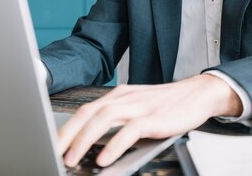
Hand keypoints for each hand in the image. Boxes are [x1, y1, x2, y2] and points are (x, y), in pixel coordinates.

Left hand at [58, 74, 242, 166]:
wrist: (199, 93)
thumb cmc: (168, 104)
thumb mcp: (138, 108)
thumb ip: (117, 120)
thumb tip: (92, 143)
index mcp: (119, 95)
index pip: (85, 110)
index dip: (64, 128)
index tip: (51, 145)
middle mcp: (126, 97)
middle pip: (88, 112)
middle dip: (66, 135)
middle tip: (52, 153)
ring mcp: (140, 106)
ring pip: (104, 118)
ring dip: (84, 140)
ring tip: (71, 159)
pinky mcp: (155, 117)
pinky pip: (130, 130)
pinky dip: (114, 145)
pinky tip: (104, 158)